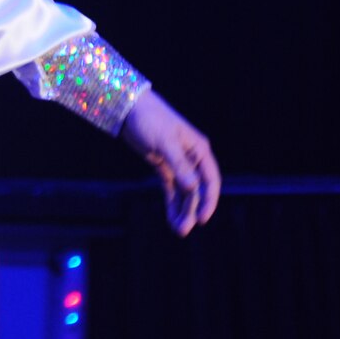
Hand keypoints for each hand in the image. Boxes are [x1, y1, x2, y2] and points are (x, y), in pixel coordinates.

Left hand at [120, 90, 221, 235]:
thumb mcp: (164, 142)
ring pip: (184, 192)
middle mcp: (192, 158)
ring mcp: (178, 163)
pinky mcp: (163, 166)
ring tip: (178, 230)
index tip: (203, 218)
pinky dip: (171, 203)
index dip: (209, 200)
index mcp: (199, 150)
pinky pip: (171, 189)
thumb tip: (192, 187)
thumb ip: (179, 165)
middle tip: (183, 230)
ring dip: (182, 210)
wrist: (129, 108)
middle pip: (196, 190)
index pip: (210, 180)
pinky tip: (171, 219)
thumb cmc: (150, 119)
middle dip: (191, 210)